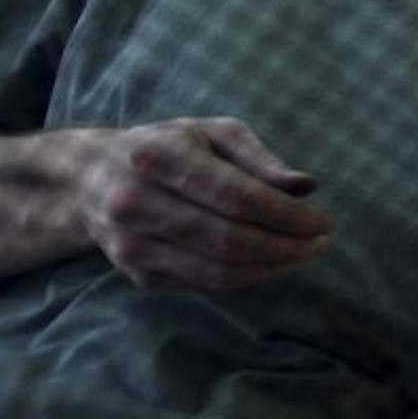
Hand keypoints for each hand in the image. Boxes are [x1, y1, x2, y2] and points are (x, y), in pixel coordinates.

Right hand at [69, 117, 331, 290]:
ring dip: (272, 268)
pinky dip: (247, 278)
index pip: (236, 196)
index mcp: (158, 156)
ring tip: (302, 254)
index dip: (287, 215)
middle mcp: (136, 202)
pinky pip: (206, 284)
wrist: (93, 178)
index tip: (324, 222)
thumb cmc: (169, 148)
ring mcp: (132, 244)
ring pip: (219, 271)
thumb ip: (259, 159)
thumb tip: (306, 187)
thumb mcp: (213, 133)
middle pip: (229, 239)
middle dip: (286, 247)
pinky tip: (270, 263)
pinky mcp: (137, 274)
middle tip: (320, 243)